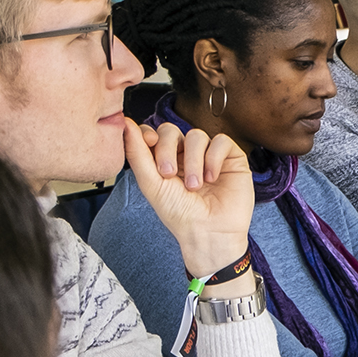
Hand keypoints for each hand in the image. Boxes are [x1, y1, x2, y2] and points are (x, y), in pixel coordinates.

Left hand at [122, 119, 253, 278]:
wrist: (209, 233)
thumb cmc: (180, 215)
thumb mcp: (151, 184)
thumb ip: (137, 153)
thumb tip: (126, 124)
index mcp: (164, 161)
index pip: (154, 134)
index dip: (149, 133)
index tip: (149, 144)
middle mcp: (186, 156)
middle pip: (172, 131)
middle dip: (167, 149)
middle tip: (169, 174)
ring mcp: (208, 156)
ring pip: (196, 136)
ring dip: (193, 161)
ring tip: (194, 185)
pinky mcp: (231, 158)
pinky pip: (221, 142)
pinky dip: (213, 158)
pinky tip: (212, 177)